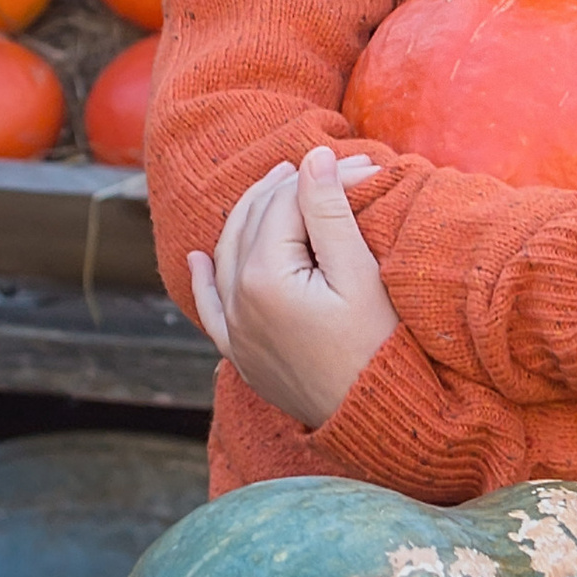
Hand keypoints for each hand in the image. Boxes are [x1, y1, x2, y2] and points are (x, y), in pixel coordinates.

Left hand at [187, 146, 394, 428]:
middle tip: (321, 167)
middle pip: (252, 222)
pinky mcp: (241, 354)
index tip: (362, 166)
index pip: (285, 203)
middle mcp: (237, 301)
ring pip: (227, 255)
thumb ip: (330, 213)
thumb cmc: (378, 348)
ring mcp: (235, 329)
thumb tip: (314, 157)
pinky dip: (203, 279)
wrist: (376, 420)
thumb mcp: (360, 276)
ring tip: (274, 188)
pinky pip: (210, 308)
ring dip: (248, 217)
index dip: (322, 177)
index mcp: (265, 276)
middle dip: (285, 188)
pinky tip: (197, 259)